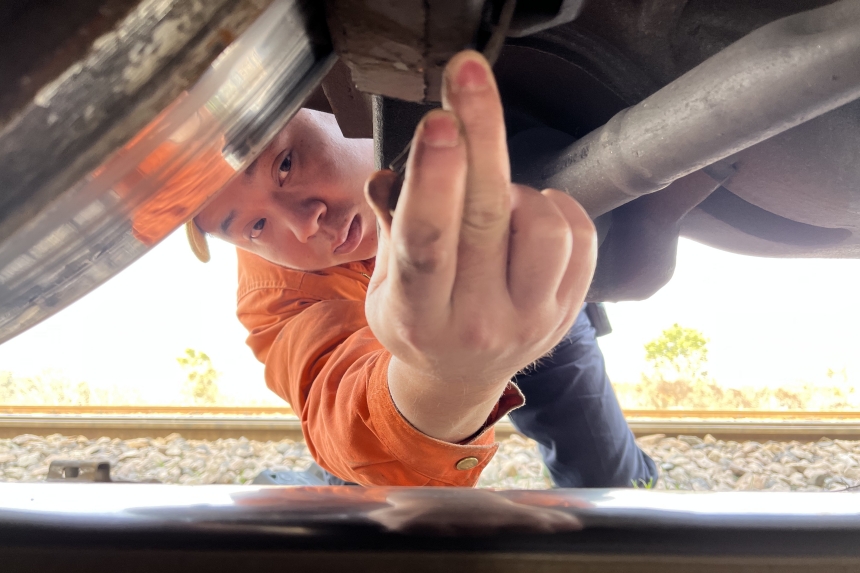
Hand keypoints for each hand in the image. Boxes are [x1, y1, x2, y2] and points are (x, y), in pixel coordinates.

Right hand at [364, 50, 595, 442]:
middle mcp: (477, 321)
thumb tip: (390, 175)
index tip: (440, 122)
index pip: (428, 242)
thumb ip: (390, 228)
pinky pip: (582, 239)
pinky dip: (559, 207)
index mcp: (419, 314)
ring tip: (499, 197)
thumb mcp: (384, 286)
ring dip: (519, 189)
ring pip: (545, 228)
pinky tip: (533, 213)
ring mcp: (531, 321)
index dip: (435, 178)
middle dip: (480, 134)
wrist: (457, 379)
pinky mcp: (567, 313)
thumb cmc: (417, 323)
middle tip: (469, 76)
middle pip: (487, 218)